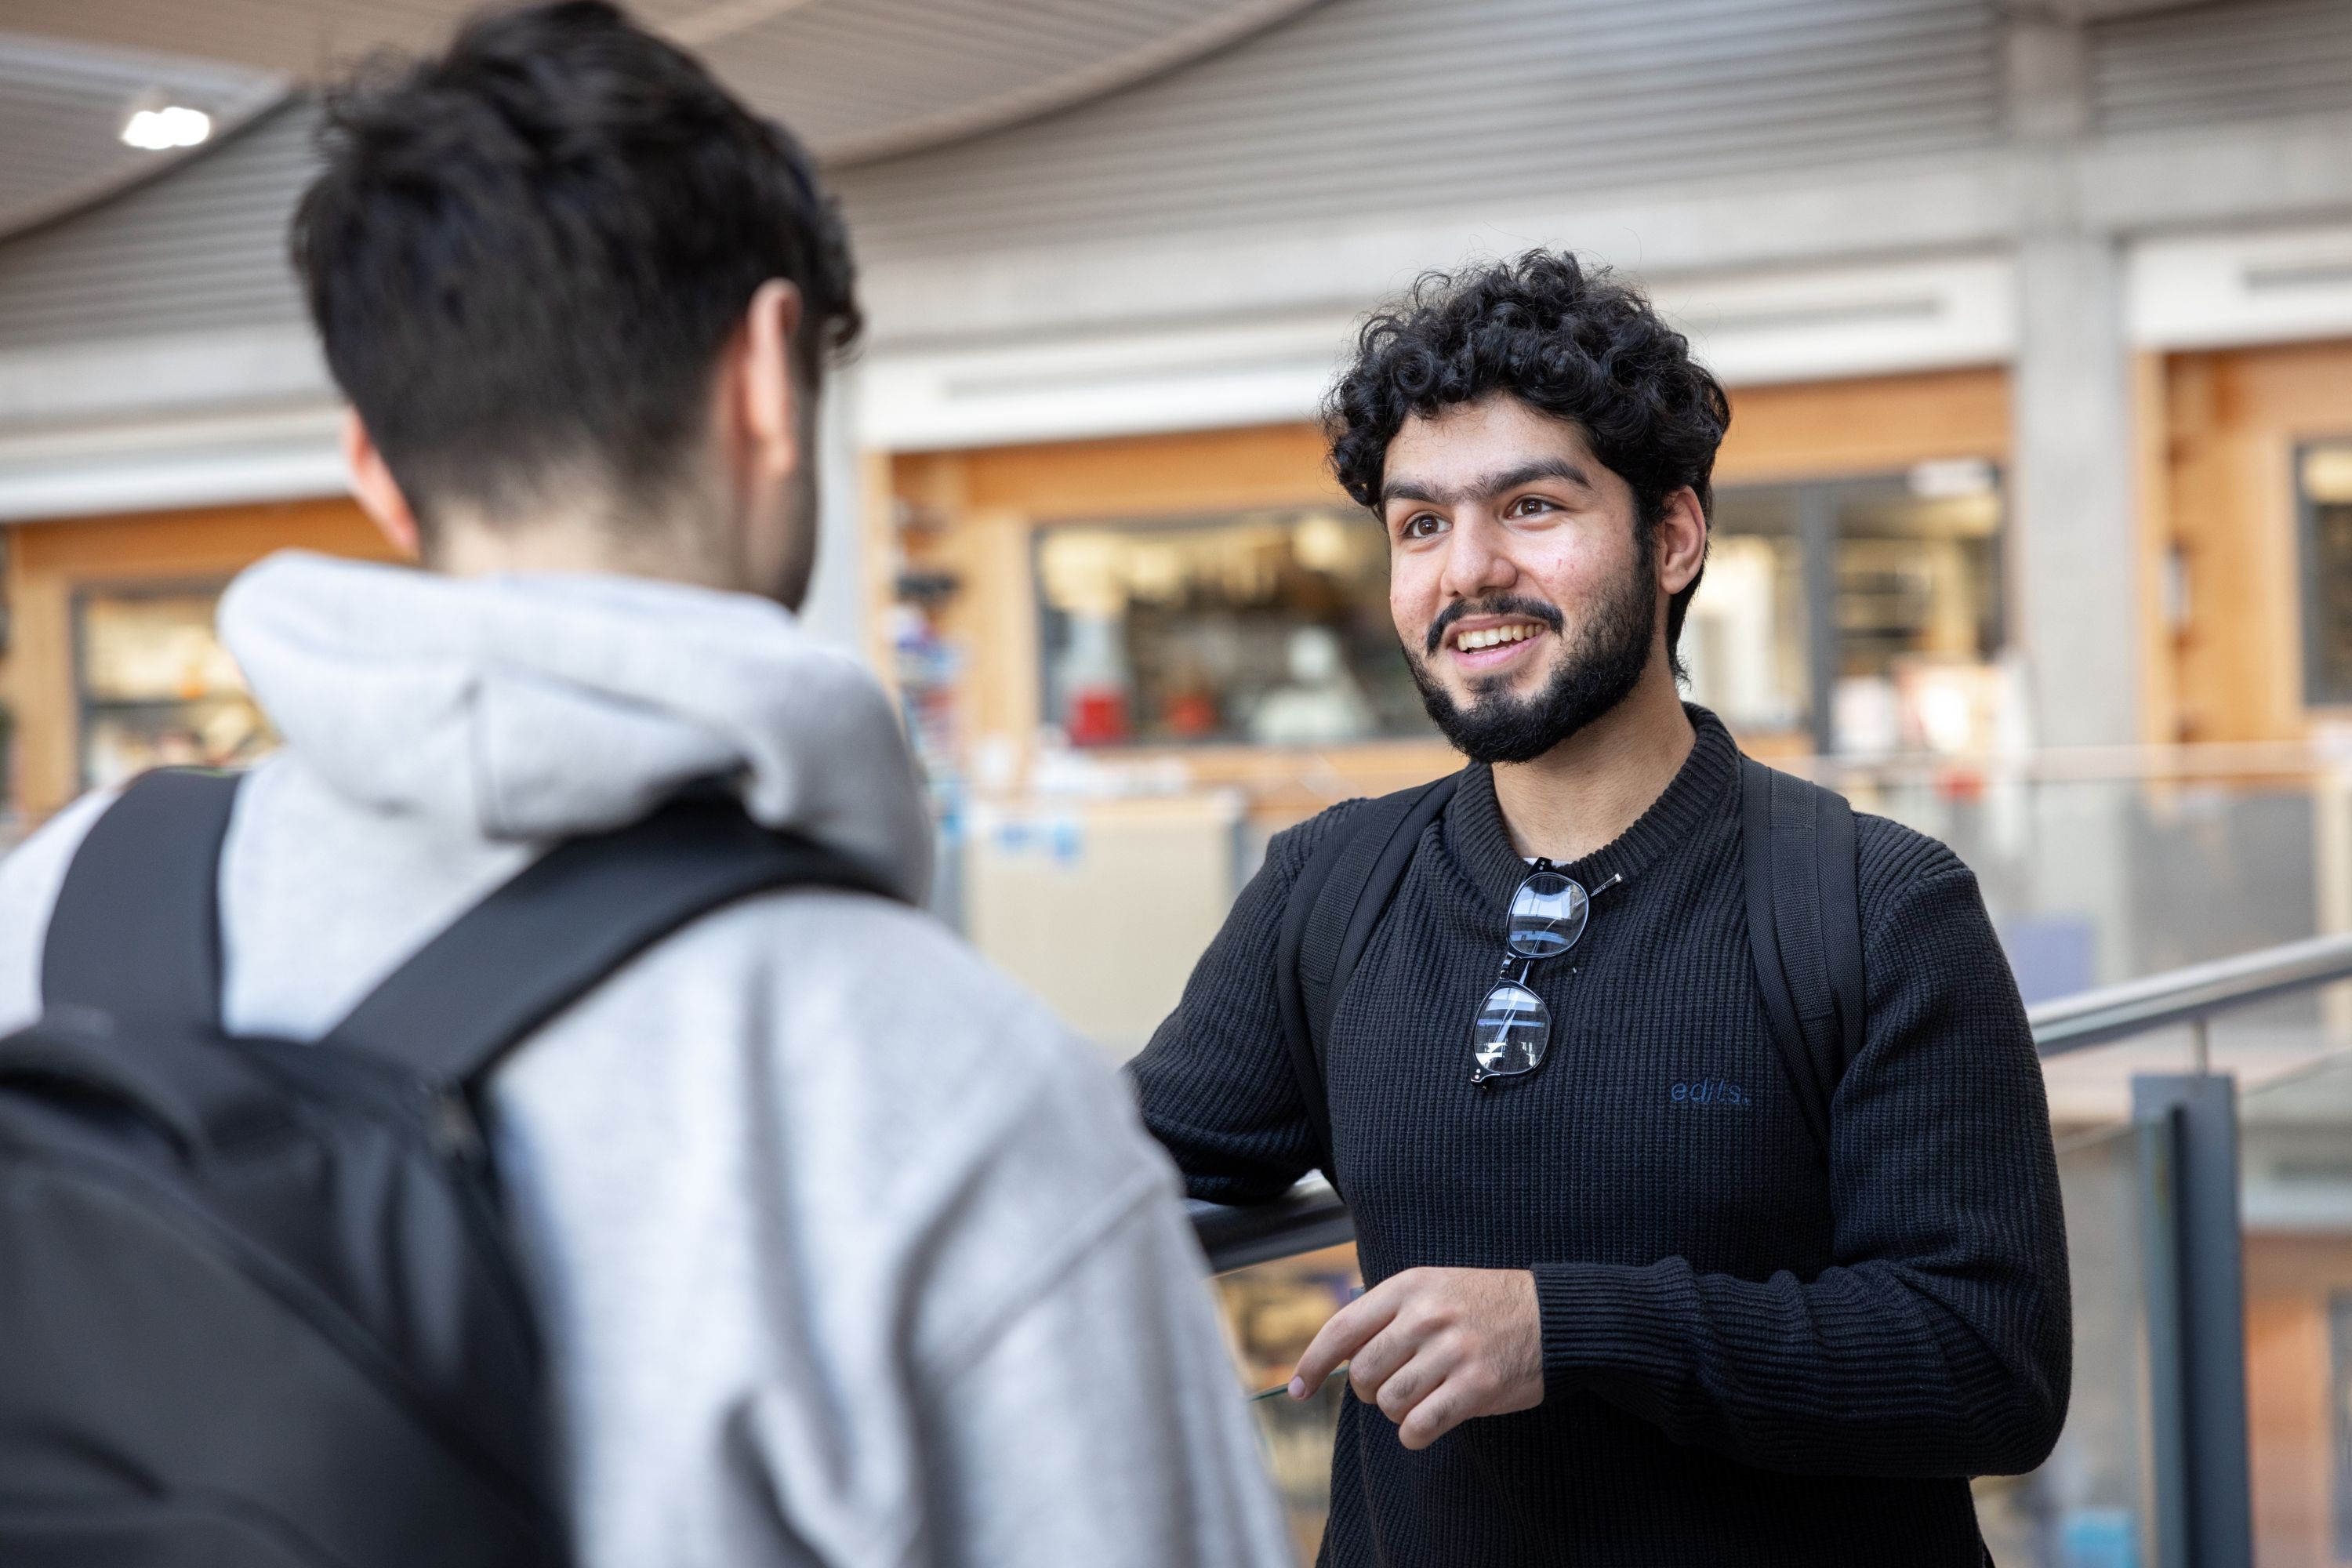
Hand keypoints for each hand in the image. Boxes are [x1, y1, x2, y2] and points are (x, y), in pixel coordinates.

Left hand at [1290, 1266, 1542, 1449]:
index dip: (1312, 1363)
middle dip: (1369, 1391)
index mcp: (1409, 1287)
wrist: (1553, 1317)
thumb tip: (1337, 1354)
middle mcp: (1426, 1316)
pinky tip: (1426, 1425)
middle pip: (1363, 1373)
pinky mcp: (1476, 1386)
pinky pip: (1420, 1426)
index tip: (1298, 1389)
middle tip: (1392, 1387)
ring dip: (1397, 1412)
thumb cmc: (1484, 1306)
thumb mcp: (1433, 1287)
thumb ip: (1388, 1313)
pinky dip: (1415, 1434)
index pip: (1342, 1329)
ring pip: (1389, 1403)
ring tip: (1422, 1398)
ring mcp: (1452, 1351)